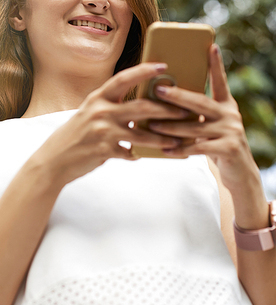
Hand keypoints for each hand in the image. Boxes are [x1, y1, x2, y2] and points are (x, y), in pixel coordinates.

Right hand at [31, 63, 187, 185]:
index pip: (124, 78)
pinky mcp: (104, 151)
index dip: (145, 71)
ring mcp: (103, 132)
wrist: (53, 160)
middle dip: (167, 109)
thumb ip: (110, 108)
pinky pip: (130, 152)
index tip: (163, 67)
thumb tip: (139, 108)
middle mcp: (100, 112)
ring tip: (177, 140)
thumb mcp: (88, 114)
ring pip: (142, 133)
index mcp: (97, 98)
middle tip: (184, 110)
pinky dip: (139, 154)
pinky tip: (146, 155)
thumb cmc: (73, 135)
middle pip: (142, 106)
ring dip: (162, 138)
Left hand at [146, 44, 259, 189]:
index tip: (211, 46)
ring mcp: (231, 131)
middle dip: (177, 96)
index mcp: (225, 105)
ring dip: (171, 127)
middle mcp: (230, 115)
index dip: (216, 65)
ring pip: (195, 127)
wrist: (238, 171)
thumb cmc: (215, 145)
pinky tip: (164, 150)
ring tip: (151, 125)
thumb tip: (164, 103)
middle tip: (158, 90)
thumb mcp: (208, 126)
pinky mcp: (229, 148)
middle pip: (200, 102)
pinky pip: (199, 147)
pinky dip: (180, 149)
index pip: (220, 82)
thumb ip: (195, 115)